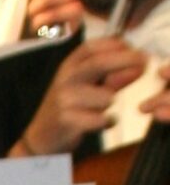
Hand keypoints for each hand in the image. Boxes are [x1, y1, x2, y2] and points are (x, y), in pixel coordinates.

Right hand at [20, 36, 151, 154]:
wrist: (40, 138)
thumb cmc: (68, 108)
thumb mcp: (88, 86)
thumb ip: (112, 76)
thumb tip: (138, 66)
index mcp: (69, 65)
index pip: (94, 47)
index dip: (118, 46)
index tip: (134, 50)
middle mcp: (65, 79)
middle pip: (99, 63)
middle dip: (125, 61)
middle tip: (143, 65)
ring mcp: (64, 99)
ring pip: (105, 97)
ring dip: (111, 104)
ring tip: (101, 110)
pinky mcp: (66, 120)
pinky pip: (99, 119)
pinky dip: (106, 122)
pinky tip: (101, 124)